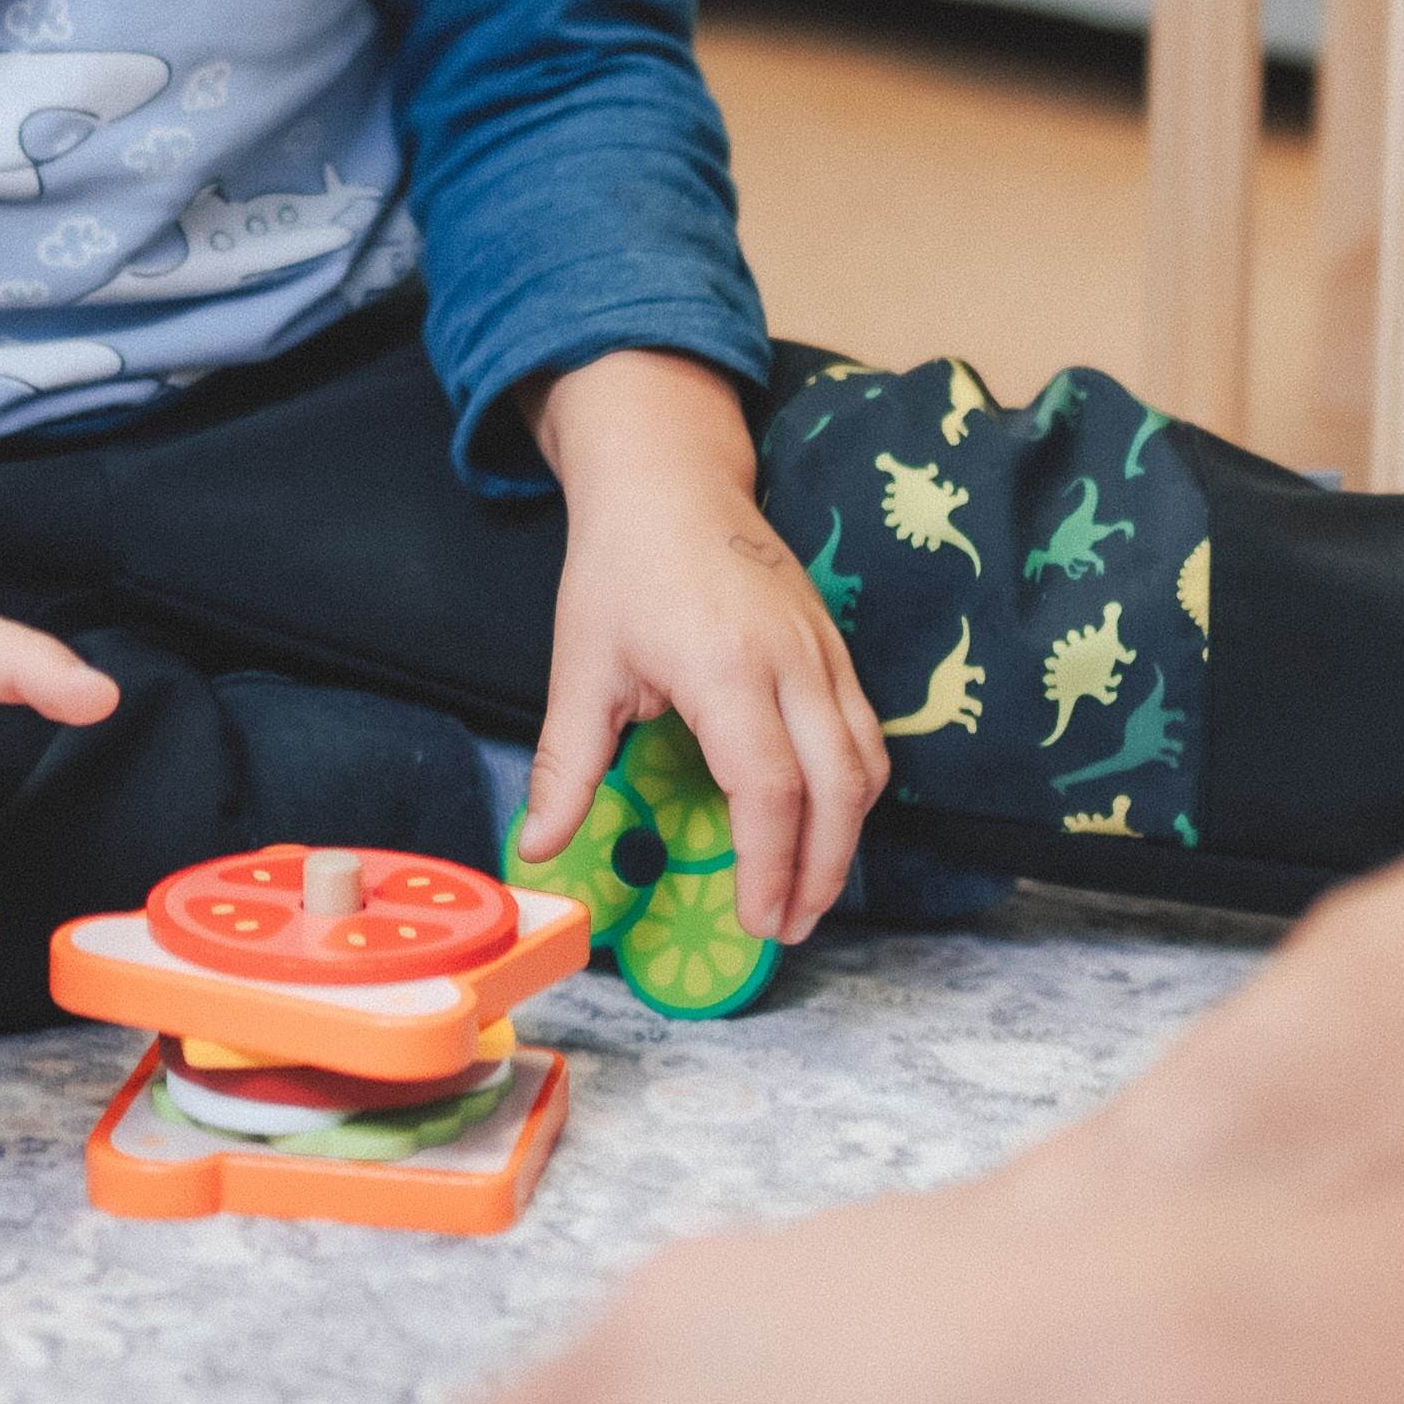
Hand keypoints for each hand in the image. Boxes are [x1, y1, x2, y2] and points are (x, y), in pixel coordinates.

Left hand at [522, 352, 885, 941]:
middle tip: (788, 926)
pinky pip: (866, 730)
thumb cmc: (621, 566)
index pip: (769, 788)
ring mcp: (823, 650)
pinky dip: (855, 788)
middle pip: (840, 787)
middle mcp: (791, 661)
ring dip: (847, 837)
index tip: (758, 919)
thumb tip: (536, 847)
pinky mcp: (834, 645)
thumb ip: (567, 766)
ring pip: (867, 762)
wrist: (669, 477)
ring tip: (807, 890)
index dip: (770, 865)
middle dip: (821, 870)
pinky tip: (822, 822)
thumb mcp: (581, 665)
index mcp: (725, 668)